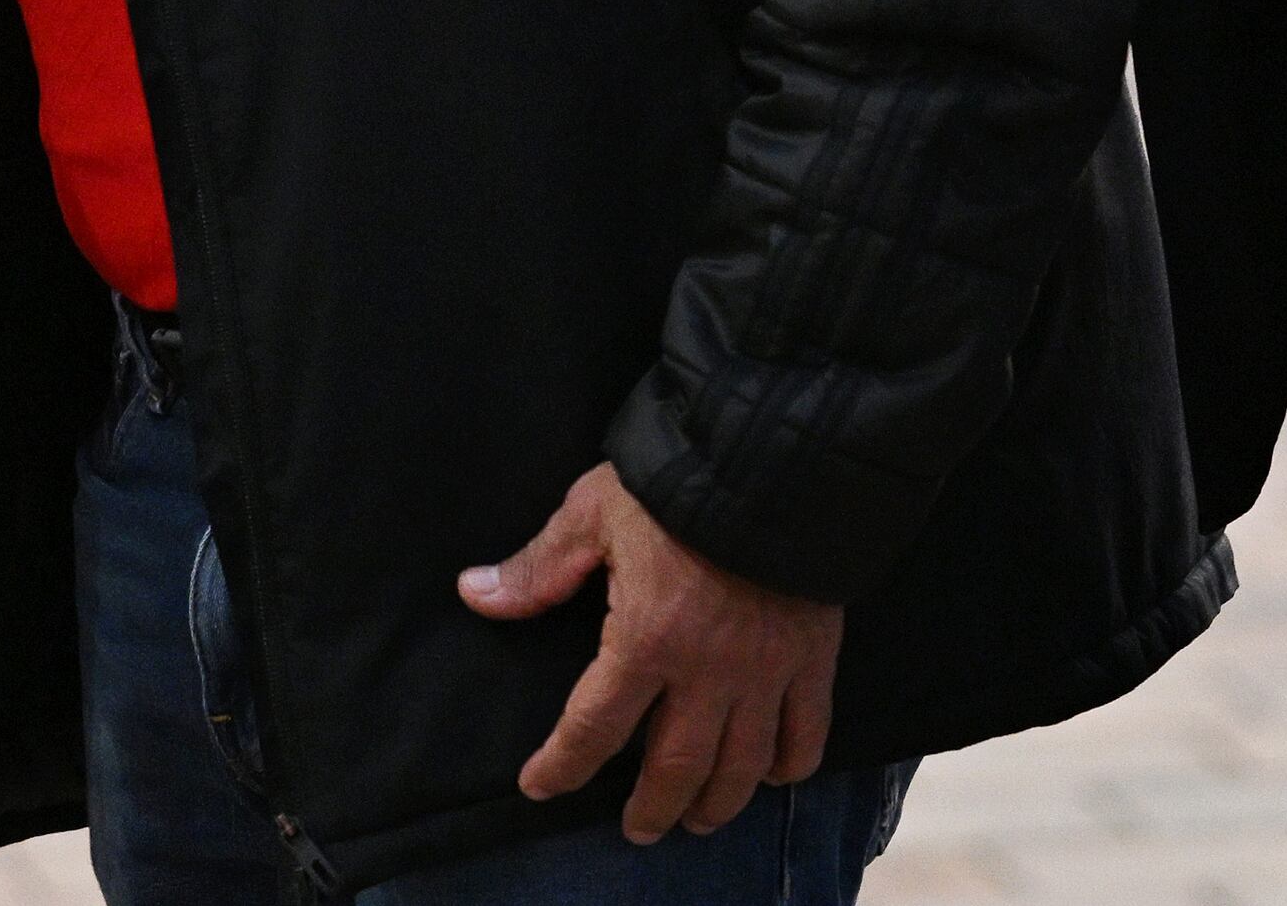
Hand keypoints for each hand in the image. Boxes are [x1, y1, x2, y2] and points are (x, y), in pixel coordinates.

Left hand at [465, 463, 844, 842]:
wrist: (774, 457)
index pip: (593, 728)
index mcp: (645, 639)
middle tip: (637, 830)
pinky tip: (771, 775)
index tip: (539, 785)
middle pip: (674, 770)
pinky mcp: (812, 658)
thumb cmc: (675, 481)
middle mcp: (706, 672)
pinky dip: (789, 765)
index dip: (562, 766)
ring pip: (740, 767)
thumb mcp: (593, 512)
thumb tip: (474, 593)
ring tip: (697, 819)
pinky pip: (807, 733)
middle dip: (650, 810)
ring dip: (715, 804)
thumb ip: (540, 567)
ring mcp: (765, 671)